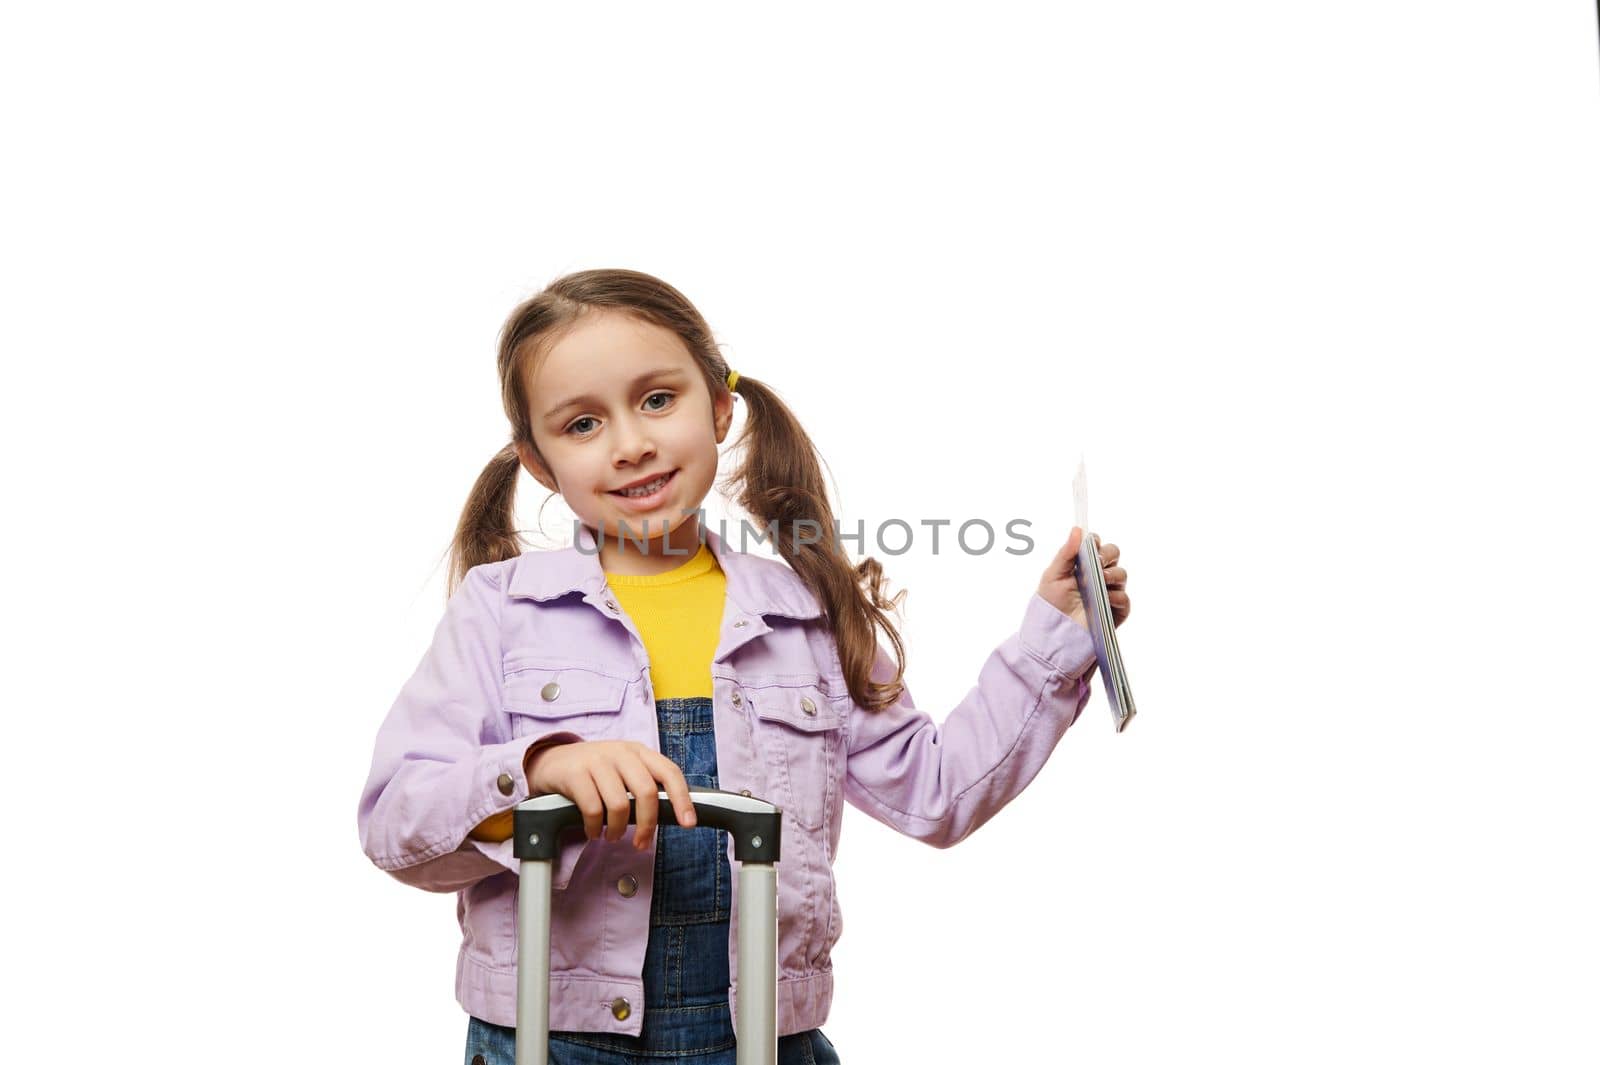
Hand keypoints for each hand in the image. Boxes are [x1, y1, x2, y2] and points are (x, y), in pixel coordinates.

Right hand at [527, 740, 698, 851]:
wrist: (550, 762)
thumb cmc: (593, 772)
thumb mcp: (622, 771)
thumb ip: (644, 786)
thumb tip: (671, 815)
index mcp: (638, 752)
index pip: (669, 772)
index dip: (682, 799)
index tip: (688, 823)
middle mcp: (620, 753)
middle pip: (647, 792)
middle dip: (647, 824)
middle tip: (641, 842)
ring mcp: (597, 761)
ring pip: (620, 804)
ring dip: (618, 829)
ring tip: (612, 835)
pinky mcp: (575, 774)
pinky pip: (593, 810)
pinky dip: (595, 828)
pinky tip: (593, 831)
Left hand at [1037, 527, 1130, 630]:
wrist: (1053, 633)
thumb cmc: (1051, 604)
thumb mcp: (1053, 575)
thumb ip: (1066, 553)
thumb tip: (1077, 529)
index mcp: (1083, 564)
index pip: (1096, 545)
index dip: (1095, 542)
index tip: (1091, 544)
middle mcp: (1099, 574)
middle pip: (1113, 554)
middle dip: (1107, 555)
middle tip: (1097, 562)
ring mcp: (1109, 591)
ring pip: (1122, 573)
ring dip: (1113, 574)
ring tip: (1101, 580)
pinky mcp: (1116, 610)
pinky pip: (1124, 598)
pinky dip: (1117, 596)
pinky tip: (1106, 598)